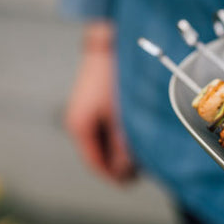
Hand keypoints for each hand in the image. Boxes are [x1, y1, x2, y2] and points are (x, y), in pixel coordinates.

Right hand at [65, 21, 136, 184]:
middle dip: (121, 163)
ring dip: (122, 148)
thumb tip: (125, 173)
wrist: (109, 41)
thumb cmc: (115, 79)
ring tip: (144, 148)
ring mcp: (85, 112)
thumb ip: (124, 149)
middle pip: (100, 155)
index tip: (132, 182)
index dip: (115, 177)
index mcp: (79, 128)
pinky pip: (108, 128)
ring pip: (105, 142)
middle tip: (144, 165)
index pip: (96, 164)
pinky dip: (121, 134)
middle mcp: (78, 122)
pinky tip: (138, 132)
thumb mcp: (122, 119)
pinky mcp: (94, 104)